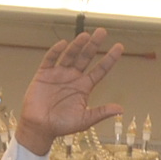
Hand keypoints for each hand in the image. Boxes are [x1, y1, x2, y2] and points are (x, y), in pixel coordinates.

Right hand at [17, 30, 124, 147]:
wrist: (39, 128)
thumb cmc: (62, 125)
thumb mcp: (84, 120)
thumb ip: (101, 112)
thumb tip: (121, 109)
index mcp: (84, 87)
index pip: (100, 70)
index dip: (109, 59)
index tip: (119, 47)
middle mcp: (73, 77)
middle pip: (85, 57)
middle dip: (94, 45)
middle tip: (102, 31)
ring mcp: (58, 74)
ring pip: (70, 55)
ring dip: (77, 45)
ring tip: (85, 36)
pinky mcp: (44, 74)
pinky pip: (50, 60)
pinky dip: (56, 51)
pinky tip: (63, 44)